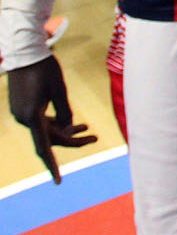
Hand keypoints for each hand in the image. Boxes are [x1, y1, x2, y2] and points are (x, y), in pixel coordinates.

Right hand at [7, 56, 94, 182]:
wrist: (25, 52)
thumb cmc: (44, 69)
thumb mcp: (59, 89)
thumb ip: (64, 111)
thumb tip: (67, 128)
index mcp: (32, 116)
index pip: (44, 147)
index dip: (52, 166)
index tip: (58, 182)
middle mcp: (24, 118)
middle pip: (50, 138)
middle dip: (72, 140)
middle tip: (96, 138)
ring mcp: (22, 114)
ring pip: (46, 130)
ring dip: (66, 131)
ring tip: (88, 127)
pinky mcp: (24, 108)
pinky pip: (41, 122)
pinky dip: (56, 123)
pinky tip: (73, 122)